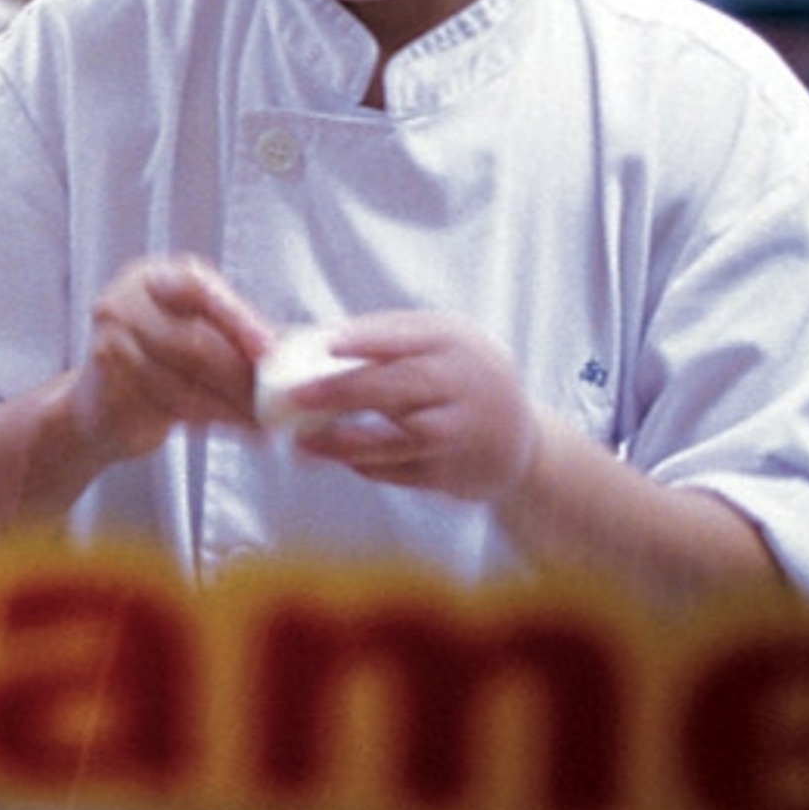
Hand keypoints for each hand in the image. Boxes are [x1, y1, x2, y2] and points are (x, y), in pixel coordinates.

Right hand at [72, 255, 276, 465]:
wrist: (99, 410)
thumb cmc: (159, 366)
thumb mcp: (198, 336)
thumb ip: (240, 336)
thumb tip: (302, 348)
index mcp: (155, 278)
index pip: (198, 289)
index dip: (238, 319)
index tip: (272, 351)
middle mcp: (125, 301)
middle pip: (194, 341)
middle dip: (242, 376)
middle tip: (280, 399)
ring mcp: (110, 341)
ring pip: (185, 381)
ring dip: (232, 406)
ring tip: (265, 422)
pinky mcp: (106, 383)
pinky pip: (168, 404)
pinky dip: (209, 419)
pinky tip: (235, 427)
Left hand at [271, 311, 541, 504]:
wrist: (520, 441)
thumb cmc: (452, 378)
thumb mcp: (431, 345)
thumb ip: (372, 338)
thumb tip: (287, 337)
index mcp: (454, 341)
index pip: (409, 337)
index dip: (368, 341)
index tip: (328, 344)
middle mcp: (466, 384)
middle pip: (404, 385)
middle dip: (347, 391)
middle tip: (297, 396)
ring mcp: (464, 430)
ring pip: (406, 436)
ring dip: (350, 441)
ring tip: (304, 443)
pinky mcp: (456, 472)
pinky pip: (405, 471)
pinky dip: (368, 466)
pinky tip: (338, 460)